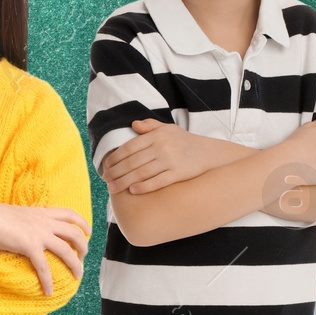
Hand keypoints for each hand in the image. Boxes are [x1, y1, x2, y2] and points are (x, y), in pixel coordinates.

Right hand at [0, 202, 90, 294]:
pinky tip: (49, 291)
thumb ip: (27, 221)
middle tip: (82, 257)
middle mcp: (43, 221)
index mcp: (40, 212)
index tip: (88, 231)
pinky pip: (44, 266)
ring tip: (77, 276)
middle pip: (74, 233)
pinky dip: (48, 280)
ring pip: (66, 249)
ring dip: (75, 264)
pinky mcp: (28, 245)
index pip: (69, 213)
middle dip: (82, 246)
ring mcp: (37, 233)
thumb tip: (27, 230)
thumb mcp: (16, 214)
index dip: (82, 222)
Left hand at [103, 119, 218, 193]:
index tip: (105, 166)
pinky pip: (158, 181)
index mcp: (156, 136)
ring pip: (141, 173)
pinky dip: (144, 186)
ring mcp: (171, 161)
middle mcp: (162, 147)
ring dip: (124, 181)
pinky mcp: (179, 174)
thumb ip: (150, 126)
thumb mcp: (168, 128)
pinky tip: (133, 190)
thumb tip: (133, 124)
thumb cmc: (185, 141)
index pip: (129, 147)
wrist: (210, 153)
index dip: (114, 158)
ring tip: (113, 188)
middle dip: (116, 172)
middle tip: (105, 180)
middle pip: (132, 162)